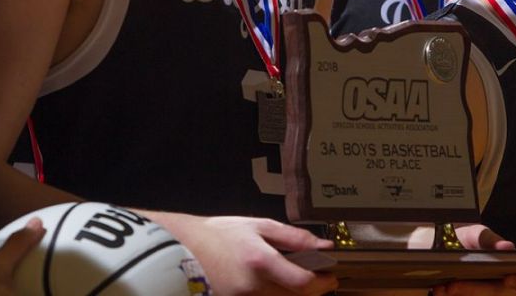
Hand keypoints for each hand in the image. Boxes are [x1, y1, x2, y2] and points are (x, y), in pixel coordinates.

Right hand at [171, 215, 338, 295]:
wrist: (183, 249)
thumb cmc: (222, 234)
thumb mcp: (259, 226)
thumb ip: (293, 238)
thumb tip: (323, 246)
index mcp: (260, 262)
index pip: (303, 282)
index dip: (323, 283)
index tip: (331, 277)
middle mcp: (252, 287)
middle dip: (314, 291)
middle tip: (321, 280)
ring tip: (299, 282)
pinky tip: (280, 288)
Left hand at [430, 224, 515, 295]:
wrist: (439, 249)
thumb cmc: (465, 241)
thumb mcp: (475, 233)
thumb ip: (489, 239)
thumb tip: (508, 248)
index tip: (509, 278)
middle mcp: (508, 289)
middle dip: (479, 291)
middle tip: (456, 283)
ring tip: (443, 287)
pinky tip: (440, 290)